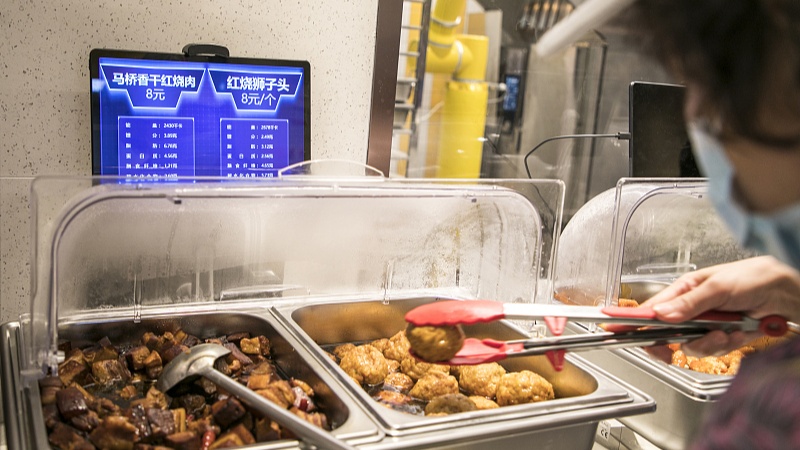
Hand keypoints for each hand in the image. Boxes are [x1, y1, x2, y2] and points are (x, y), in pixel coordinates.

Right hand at [640, 256, 799, 356]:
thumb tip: (661, 314)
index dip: (631, 321)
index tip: (615, 329)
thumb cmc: (752, 277)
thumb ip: (689, 303)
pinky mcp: (722, 337)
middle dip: (675, 343)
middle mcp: (690, 310)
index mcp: (682, 291)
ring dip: (709, 343)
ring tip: (726, 331)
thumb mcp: (717, 287)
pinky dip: (726, 344)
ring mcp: (705, 325)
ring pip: (691, 347)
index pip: (649, 309)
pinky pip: (714, 350)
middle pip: (666, 335)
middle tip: (671, 352)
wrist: (785, 292)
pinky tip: (738, 332)